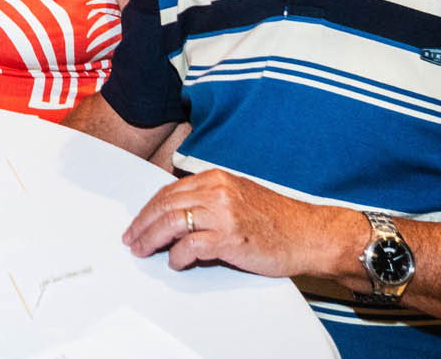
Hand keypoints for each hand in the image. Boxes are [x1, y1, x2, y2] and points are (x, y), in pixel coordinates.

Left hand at [121, 169, 358, 278]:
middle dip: (142, 224)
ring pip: (172, 222)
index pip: (169, 191)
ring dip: (152, 239)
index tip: (137, 222)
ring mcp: (223, 212)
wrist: (309, 234)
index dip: (148, 209)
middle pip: (165, 205)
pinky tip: (175, 262)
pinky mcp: (229, 236)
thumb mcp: (238, 197)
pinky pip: (191, 246)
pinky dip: (177, 256)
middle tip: (131, 239)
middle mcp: (217, 190)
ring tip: (143, 251)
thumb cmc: (277, 220)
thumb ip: (208, 200)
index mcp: (216, 178)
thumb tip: (176, 215)